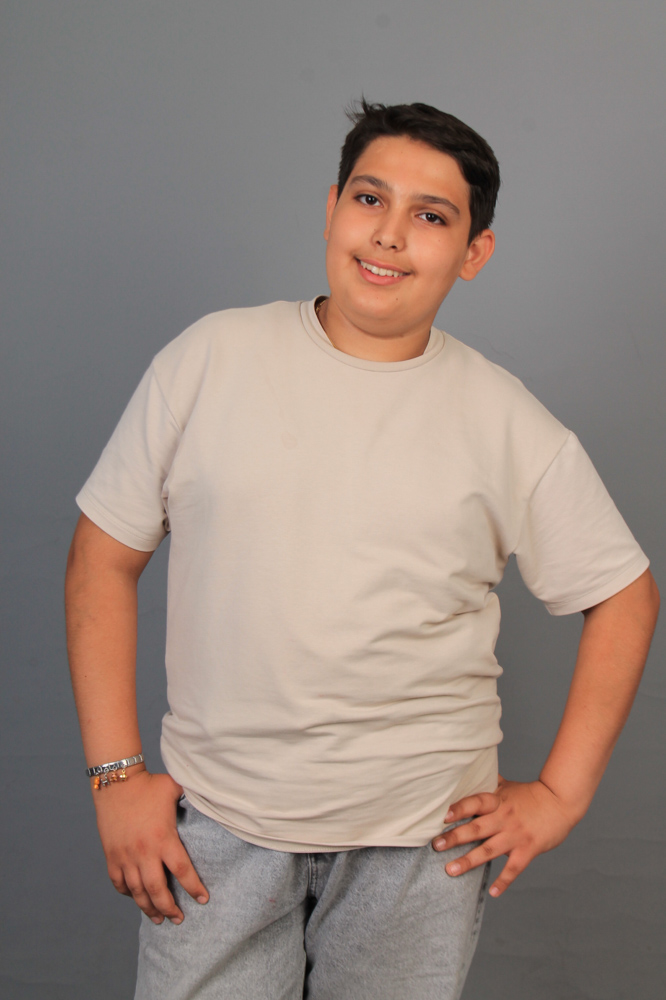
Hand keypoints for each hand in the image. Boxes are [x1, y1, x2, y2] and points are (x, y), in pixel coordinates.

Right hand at [93, 770, 208, 923]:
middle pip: (158, 890)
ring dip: (148, 908)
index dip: (194, 887)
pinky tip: (136, 898)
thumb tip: (213, 797)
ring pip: (137, 892)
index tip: (203, 899)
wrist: (116, 782)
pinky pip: (118, 882)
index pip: (182, 870)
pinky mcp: (112, 856)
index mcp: (164, 838)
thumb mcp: (174, 788)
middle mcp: (144, 852)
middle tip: (179, 919)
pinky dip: (127, 893)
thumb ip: (192, 798)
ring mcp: (125, 856)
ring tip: (158, 919)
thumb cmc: (148, 785)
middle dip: (170, 908)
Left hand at [431, 775, 579, 896]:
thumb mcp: (508, 786)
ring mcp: (516, 835)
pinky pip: (514, 868)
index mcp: (498, 801)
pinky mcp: (528, 849)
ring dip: (469, 861)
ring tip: (450, 870)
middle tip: (436, 845)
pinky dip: (504, 880)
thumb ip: (489, 784)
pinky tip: (493, 892)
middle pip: (477, 828)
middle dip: (455, 837)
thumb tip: (470, 772)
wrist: (560, 802)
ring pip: (489, 850)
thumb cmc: (531, 794)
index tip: (444, 815)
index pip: (476, 802)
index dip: (460, 808)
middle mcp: (504, 818)